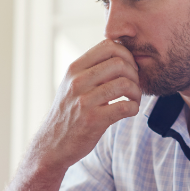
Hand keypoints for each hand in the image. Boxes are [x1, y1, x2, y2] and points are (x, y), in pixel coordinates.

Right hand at [32, 39, 141, 171]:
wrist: (52, 145)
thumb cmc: (68, 112)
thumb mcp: (72, 85)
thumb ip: (91, 69)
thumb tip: (120, 52)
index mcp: (74, 69)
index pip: (108, 45)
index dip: (126, 54)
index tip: (129, 68)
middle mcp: (78, 82)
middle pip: (120, 63)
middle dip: (134, 73)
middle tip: (134, 85)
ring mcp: (84, 101)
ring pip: (125, 84)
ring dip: (137, 92)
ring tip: (134, 99)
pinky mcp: (93, 120)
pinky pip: (125, 107)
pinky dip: (134, 108)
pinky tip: (130, 110)